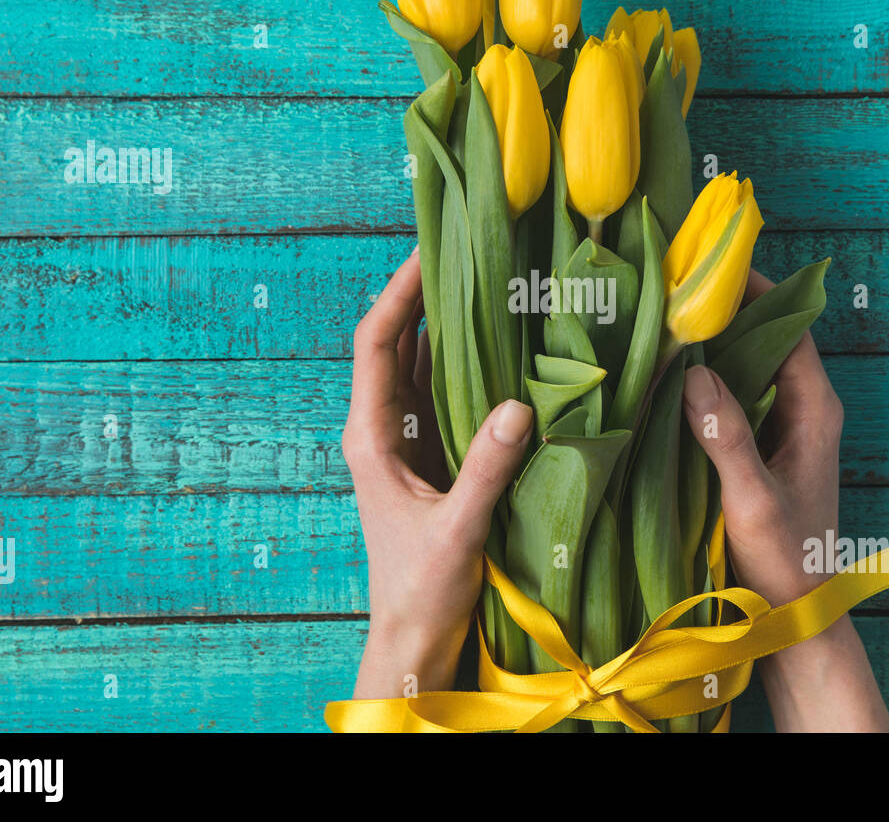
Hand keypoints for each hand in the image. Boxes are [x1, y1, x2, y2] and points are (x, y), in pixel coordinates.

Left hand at [343, 248, 533, 698]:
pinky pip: (448, 399)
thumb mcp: (456, 529)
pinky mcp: (434, 459)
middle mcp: (384, 430)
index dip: (397, 294)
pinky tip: (502, 349)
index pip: (376, 346)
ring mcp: (409, 443)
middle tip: (467, 250)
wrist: (416, 637)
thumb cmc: (422, 589)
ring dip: (450, 330)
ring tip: (488, 284)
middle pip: (398, 345)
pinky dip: (470, 369)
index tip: (425, 251)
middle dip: (426, 297)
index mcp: (370, 437)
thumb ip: (486, 470)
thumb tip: (518, 407)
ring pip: (425, 369)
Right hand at [681, 270, 888, 730]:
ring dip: (712, 343)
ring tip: (661, 318)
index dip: (754, 292)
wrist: (794, 615)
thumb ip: (727, 438)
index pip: (790, 327)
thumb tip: (694, 375)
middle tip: (671, 287)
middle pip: (767, 337)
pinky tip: (666, 374)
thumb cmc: (783, 561)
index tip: (708, 268)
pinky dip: (706, 377)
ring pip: (749, 365)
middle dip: (725, 310)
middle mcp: (803, 409)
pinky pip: (735, 395)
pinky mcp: (761, 446)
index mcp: (815, 410)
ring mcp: (783, 427)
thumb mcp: (752, 500)